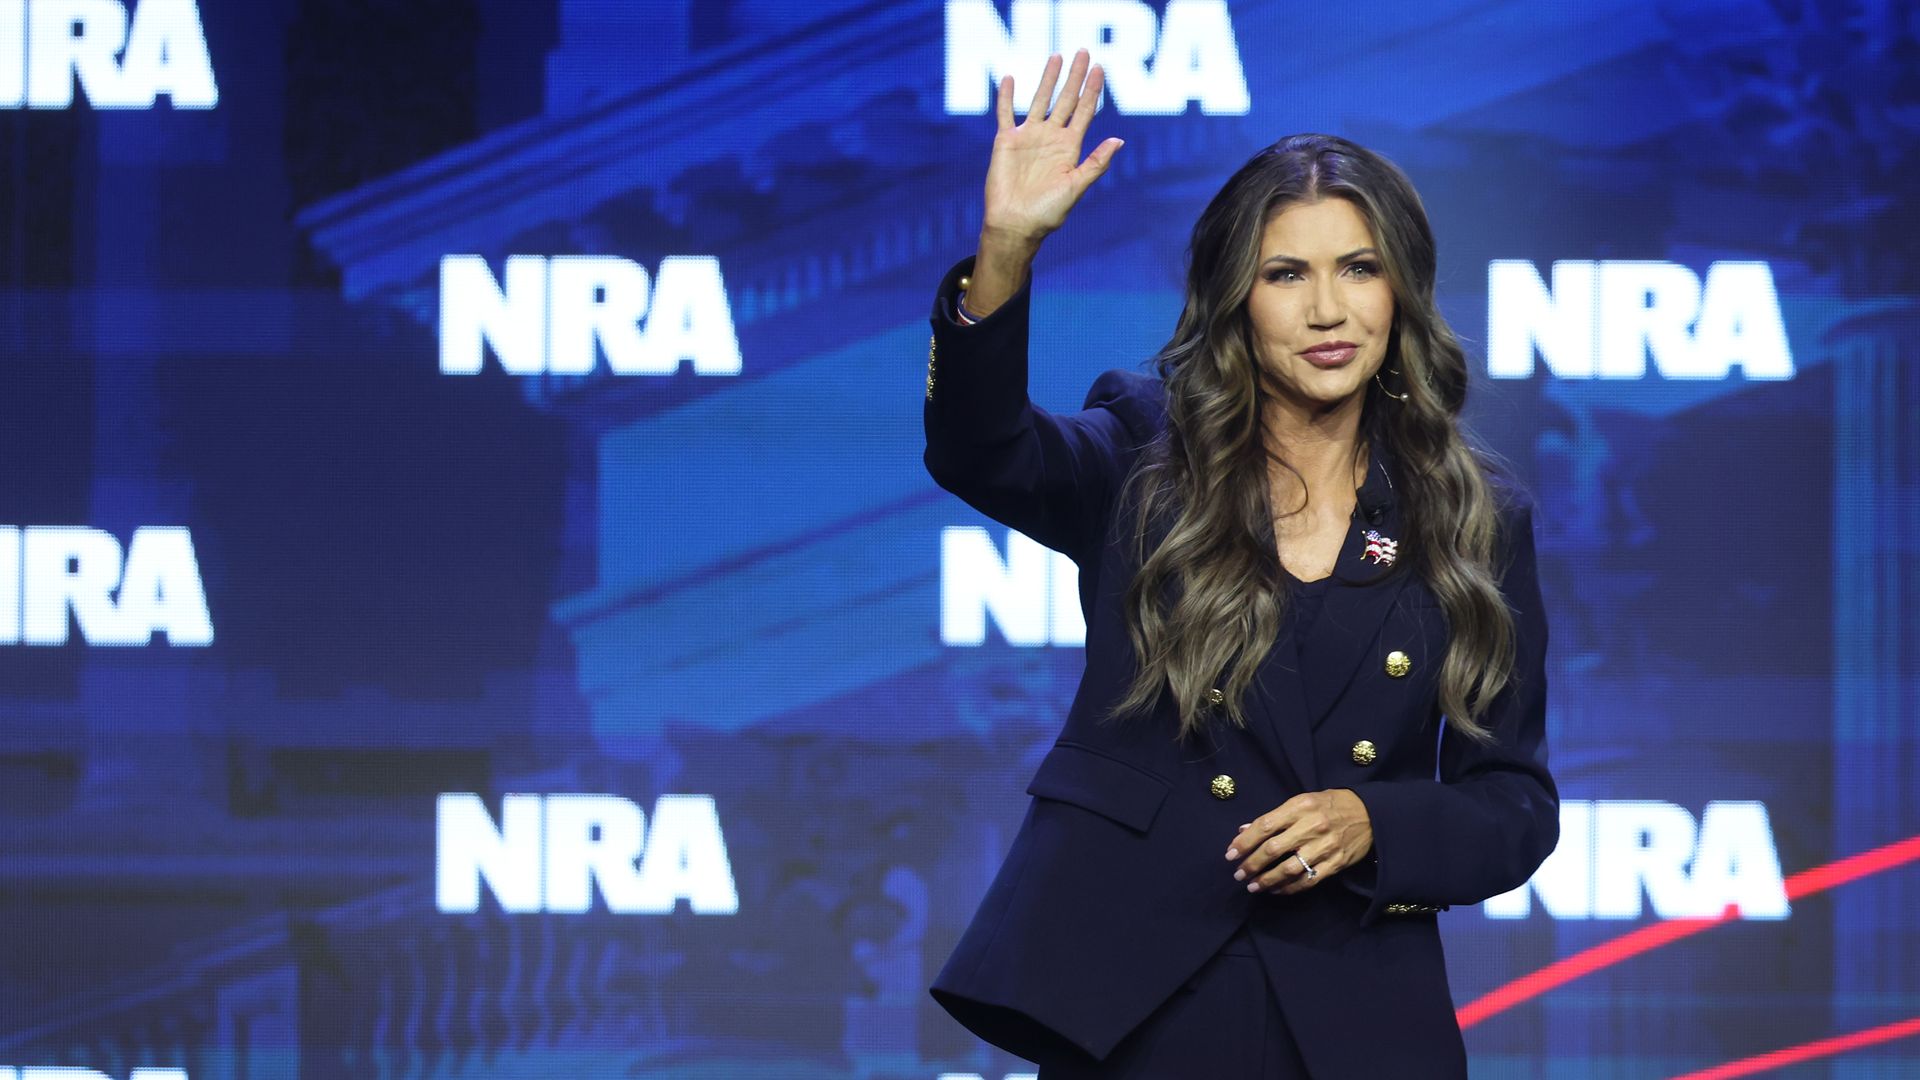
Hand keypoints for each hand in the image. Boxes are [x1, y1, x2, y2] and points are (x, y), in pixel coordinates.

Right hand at [982, 48, 1122, 244]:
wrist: (1015, 224)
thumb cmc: (1047, 213)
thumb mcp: (1076, 187)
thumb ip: (1096, 163)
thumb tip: (1120, 140)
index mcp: (1070, 148)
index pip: (1085, 111)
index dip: (1093, 90)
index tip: (1100, 69)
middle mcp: (1051, 138)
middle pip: (1066, 99)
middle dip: (1075, 77)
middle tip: (1083, 52)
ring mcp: (1029, 137)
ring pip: (1039, 100)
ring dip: (1047, 79)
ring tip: (1056, 57)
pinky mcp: (1006, 141)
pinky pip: (1005, 113)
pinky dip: (1005, 97)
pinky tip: (1009, 78)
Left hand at [1224, 790, 1373, 895]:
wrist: (1370, 813)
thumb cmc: (1329, 805)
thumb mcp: (1301, 801)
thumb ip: (1273, 817)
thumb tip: (1244, 830)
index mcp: (1299, 807)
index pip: (1264, 826)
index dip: (1244, 842)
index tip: (1230, 854)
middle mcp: (1311, 827)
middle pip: (1273, 849)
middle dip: (1251, 864)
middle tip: (1238, 874)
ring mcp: (1325, 847)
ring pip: (1289, 869)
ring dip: (1266, 881)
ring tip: (1252, 886)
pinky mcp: (1336, 863)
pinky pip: (1308, 880)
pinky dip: (1289, 888)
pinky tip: (1275, 890)